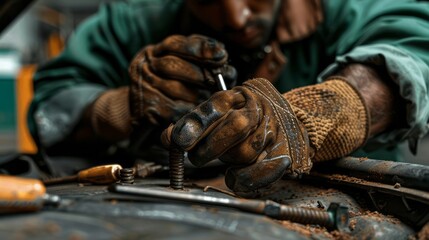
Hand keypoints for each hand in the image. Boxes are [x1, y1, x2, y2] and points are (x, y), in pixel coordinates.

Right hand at [129, 34, 236, 125]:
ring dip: (200, 93)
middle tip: (225, 77)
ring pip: (176, 88)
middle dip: (202, 72)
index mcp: (152, 52)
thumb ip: (195, 55)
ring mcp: (143, 88)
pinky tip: (203, 109)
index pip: (175, 44)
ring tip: (217, 95)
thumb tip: (221, 53)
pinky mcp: (147, 110)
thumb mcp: (175, 65)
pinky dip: (191, 109)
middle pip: (174, 65)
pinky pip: (174, 109)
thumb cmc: (167, 85)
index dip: (199, 48)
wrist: (141, 110)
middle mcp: (143, 67)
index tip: (222, 54)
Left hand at [162, 78, 311, 193]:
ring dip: (226, 160)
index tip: (179, 140)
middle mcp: (259, 110)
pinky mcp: (282, 154)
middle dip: (210, 147)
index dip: (197, 123)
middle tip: (194, 157)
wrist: (283, 120)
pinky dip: (240, 178)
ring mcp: (273, 132)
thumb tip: (168, 138)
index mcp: (239, 96)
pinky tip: (232, 173)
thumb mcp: (217, 112)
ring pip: (245, 152)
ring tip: (223, 156)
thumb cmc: (241, 117)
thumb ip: (193, 124)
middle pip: (237, 126)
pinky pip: (259, 172)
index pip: (218, 105)